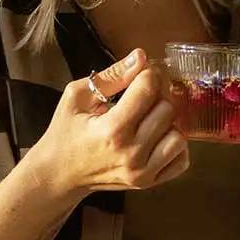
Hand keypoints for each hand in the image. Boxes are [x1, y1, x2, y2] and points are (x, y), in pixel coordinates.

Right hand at [26, 50, 189, 200]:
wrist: (58, 174)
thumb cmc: (65, 133)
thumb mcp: (77, 97)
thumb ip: (112, 76)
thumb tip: (141, 56)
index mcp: (112, 129)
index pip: (148, 89)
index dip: (148, 73)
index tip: (141, 74)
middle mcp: (131, 153)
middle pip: (167, 109)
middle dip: (156, 96)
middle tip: (141, 96)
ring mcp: (142, 172)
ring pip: (178, 135)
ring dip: (166, 123)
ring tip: (147, 120)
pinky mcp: (149, 183)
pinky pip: (181, 159)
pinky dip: (172, 146)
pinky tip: (155, 138)